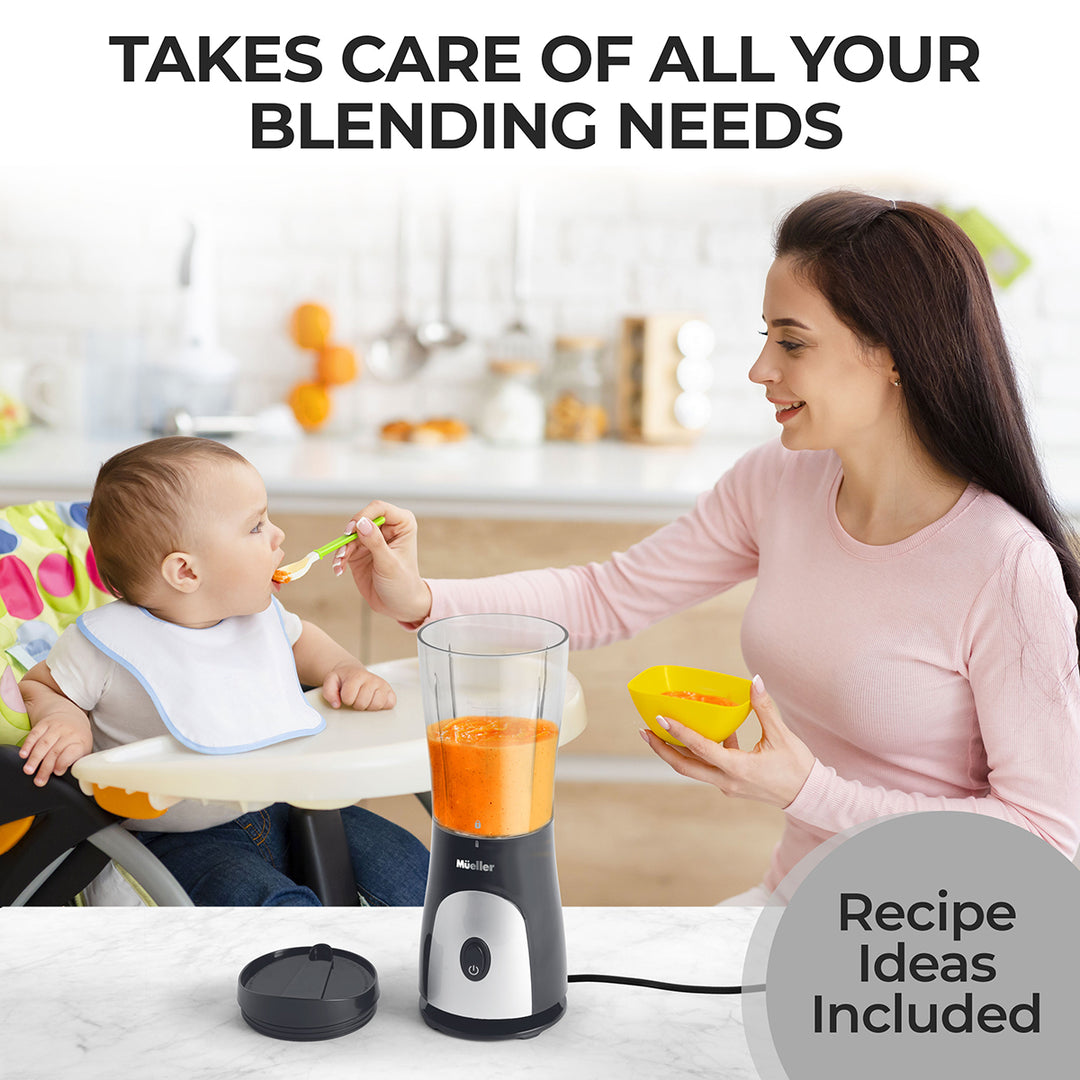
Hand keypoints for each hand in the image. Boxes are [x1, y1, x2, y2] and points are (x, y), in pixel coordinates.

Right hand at [19, 714, 93, 786]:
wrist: (72, 717)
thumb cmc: (77, 739)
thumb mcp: (83, 750)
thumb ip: (76, 762)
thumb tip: (71, 779)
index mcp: (80, 741)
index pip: (72, 752)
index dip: (64, 762)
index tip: (57, 772)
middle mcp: (69, 733)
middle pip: (56, 751)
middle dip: (45, 767)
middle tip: (39, 780)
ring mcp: (56, 727)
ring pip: (44, 743)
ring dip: (34, 758)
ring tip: (28, 770)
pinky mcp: (44, 723)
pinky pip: (34, 734)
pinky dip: (28, 745)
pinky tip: (23, 755)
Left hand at [322, 662, 395, 711]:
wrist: (354, 672)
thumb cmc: (343, 679)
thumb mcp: (331, 681)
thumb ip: (329, 692)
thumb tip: (336, 704)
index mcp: (357, 675)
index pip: (349, 697)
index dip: (345, 699)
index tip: (346, 695)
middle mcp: (372, 678)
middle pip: (363, 703)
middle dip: (356, 704)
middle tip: (355, 697)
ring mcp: (382, 684)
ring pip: (377, 704)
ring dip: (368, 706)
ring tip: (364, 699)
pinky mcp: (390, 691)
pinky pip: (390, 704)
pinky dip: (382, 705)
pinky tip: (374, 700)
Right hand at [333, 501, 431, 624]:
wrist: (399, 605)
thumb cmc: (403, 584)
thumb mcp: (389, 564)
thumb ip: (375, 543)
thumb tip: (361, 523)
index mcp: (402, 524)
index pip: (379, 508)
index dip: (363, 516)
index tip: (352, 530)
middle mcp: (386, 528)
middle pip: (361, 519)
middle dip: (349, 534)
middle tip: (343, 550)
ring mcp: (372, 539)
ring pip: (350, 534)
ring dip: (342, 548)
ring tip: (339, 563)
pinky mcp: (360, 551)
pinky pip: (344, 548)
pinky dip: (339, 557)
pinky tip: (338, 569)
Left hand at [640, 675, 814, 807]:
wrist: (810, 797)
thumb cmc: (798, 767)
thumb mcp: (782, 736)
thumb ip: (764, 707)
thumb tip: (754, 680)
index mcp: (738, 768)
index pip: (701, 749)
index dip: (679, 733)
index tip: (661, 719)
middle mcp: (727, 781)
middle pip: (684, 766)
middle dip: (662, 749)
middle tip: (644, 731)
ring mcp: (727, 785)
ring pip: (693, 769)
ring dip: (675, 752)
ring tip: (659, 732)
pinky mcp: (731, 784)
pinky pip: (708, 767)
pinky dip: (700, 752)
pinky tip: (705, 732)